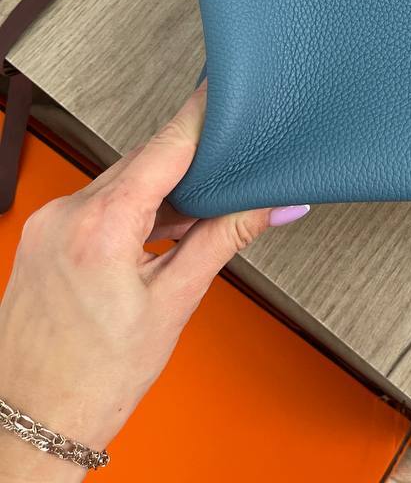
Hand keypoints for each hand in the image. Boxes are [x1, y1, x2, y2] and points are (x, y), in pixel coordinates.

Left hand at [0, 85, 308, 479]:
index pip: (165, 146)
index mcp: (100, 226)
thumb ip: (226, 239)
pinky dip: (133, 207)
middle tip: (231, 166)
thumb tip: (273, 205)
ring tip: (193, 220)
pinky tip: (156, 233)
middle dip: (189, 162)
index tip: (226, 91)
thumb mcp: (175, 303)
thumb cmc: (94, 380)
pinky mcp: (44, 235)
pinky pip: (98, 200)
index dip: (201, 115)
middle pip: (144, 160)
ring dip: (161, 188)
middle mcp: (66, 213)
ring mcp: (49, 223)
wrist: (32, 422)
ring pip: (121, 179)